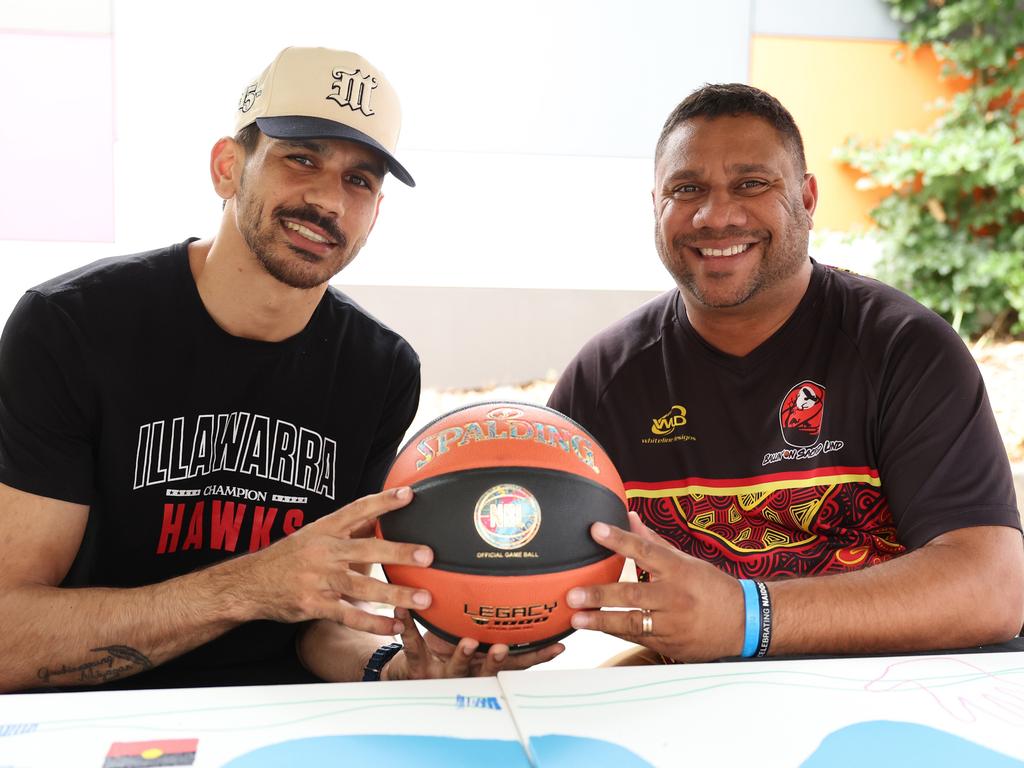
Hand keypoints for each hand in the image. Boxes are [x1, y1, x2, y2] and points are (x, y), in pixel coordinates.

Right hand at [227, 487, 433, 634]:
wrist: (249, 584)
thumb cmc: (289, 557)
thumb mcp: (314, 535)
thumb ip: (347, 529)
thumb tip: (380, 516)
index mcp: (325, 529)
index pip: (358, 510)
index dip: (383, 502)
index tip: (409, 494)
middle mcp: (324, 551)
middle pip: (366, 550)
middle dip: (399, 552)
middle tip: (428, 556)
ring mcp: (318, 579)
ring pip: (362, 586)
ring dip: (395, 594)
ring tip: (423, 599)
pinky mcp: (313, 605)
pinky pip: (348, 615)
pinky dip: (373, 622)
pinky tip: (395, 626)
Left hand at [383, 608, 564, 679]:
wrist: (411, 676)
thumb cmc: (450, 653)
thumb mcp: (478, 643)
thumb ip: (498, 625)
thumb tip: (528, 589)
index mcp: (485, 665)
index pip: (518, 663)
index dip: (539, 656)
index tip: (558, 646)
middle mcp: (468, 673)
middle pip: (488, 670)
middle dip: (497, 660)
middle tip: (503, 647)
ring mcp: (443, 673)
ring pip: (456, 666)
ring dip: (462, 654)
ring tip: (466, 641)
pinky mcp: (418, 664)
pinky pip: (413, 645)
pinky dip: (408, 627)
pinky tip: (403, 610)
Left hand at [565, 511, 745, 661]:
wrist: (744, 622)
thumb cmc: (710, 587)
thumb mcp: (685, 561)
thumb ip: (652, 542)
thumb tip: (628, 517)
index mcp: (679, 570)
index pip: (645, 550)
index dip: (620, 539)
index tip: (595, 530)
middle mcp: (676, 597)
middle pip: (634, 594)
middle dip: (601, 595)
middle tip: (573, 594)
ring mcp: (673, 624)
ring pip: (633, 623)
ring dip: (601, 621)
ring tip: (576, 619)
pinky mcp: (671, 644)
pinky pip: (638, 639)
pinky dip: (615, 633)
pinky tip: (595, 628)